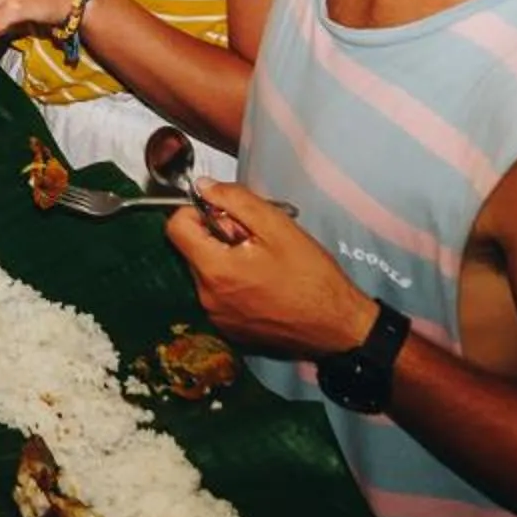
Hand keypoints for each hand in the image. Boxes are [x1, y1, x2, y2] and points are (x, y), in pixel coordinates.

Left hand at [166, 182, 379, 359]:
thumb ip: (235, 200)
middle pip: (193, 250)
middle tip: (255, 240)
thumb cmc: (313, 277)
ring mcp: (218, 317)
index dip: (196, 211)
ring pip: (207, 272)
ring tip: (264, 263)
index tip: (224, 213)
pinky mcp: (232, 330)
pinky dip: (234, 284)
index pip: (176, 228)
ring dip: (226, 260)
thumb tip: (204, 186)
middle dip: (217, 236)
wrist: (340, 327)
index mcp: (215, 270)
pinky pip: (219, 295)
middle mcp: (208, 297)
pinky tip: (264, 283)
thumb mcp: (277, 226)